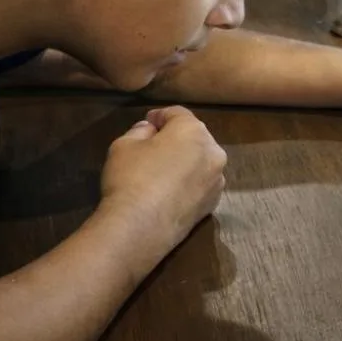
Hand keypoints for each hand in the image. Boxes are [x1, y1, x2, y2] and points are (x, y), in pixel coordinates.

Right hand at [99, 107, 226, 253]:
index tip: (147, 122)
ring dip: (185, 161)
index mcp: (194, 130)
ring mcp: (217, 179)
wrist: (141, 227)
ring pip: (200, 161)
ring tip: (162, 171)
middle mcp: (213, 151)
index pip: (177, 114)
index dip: (160, 116)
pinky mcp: (213, 204)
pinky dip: (189, 183)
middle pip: (193, 137)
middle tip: (153, 146)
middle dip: (175, 138)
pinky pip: (200, 184)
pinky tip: (170, 192)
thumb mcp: (124, 145)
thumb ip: (139, 131)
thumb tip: (149, 129)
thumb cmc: (131, 177)